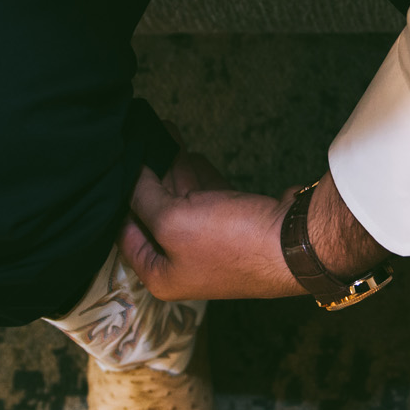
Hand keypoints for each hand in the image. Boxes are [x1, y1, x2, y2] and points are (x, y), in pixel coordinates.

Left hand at [120, 159, 385, 301]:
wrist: (297, 242)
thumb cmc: (231, 241)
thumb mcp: (172, 220)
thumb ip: (142, 196)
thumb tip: (129, 173)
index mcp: (160, 275)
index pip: (124, 233)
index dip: (117, 199)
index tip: (112, 165)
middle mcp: (182, 265)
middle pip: (153, 215)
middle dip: (146, 178)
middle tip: (136, 140)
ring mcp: (209, 245)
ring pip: (181, 201)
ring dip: (171, 169)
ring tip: (159, 134)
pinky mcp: (233, 226)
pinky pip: (205, 197)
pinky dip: (197, 176)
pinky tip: (185, 150)